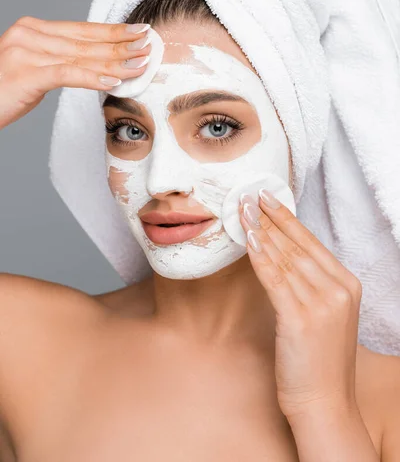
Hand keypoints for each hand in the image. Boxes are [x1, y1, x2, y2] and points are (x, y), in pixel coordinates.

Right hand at [0, 15, 150, 129]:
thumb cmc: (2, 90)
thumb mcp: (33, 69)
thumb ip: (59, 62)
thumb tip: (95, 68)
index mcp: (33, 30)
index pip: (82, 30)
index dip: (113, 31)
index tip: (139, 31)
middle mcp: (29, 35)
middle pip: (85, 41)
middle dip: (121, 44)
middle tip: (150, 46)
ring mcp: (26, 52)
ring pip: (81, 57)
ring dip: (115, 62)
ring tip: (140, 64)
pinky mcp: (25, 74)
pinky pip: (66, 74)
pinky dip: (92, 78)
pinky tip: (114, 81)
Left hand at [239, 189, 361, 422]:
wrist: (325, 403)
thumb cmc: (319, 360)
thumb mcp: (325, 315)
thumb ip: (311, 285)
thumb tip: (281, 254)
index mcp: (347, 286)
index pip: (312, 243)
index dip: (287, 218)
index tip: (268, 198)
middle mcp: (337, 291)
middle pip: (297, 245)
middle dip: (269, 218)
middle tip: (249, 196)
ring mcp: (321, 304)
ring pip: (284, 258)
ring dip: (260, 231)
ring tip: (242, 211)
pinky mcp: (300, 319)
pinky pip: (275, 280)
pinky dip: (260, 257)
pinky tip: (248, 239)